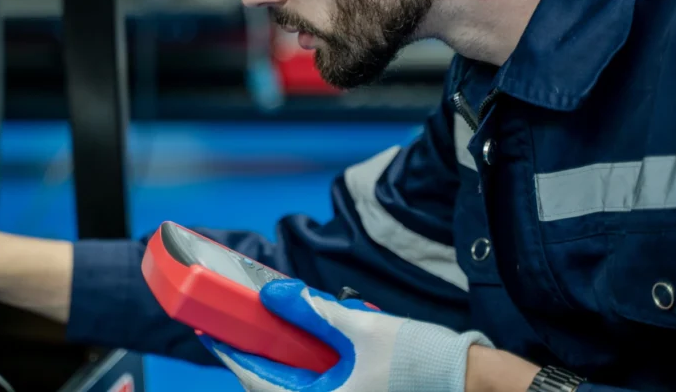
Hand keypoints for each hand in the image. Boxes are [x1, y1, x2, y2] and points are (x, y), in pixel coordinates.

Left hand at [202, 279, 491, 391]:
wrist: (467, 378)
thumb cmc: (418, 358)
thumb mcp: (359, 328)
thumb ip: (312, 310)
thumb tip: (272, 292)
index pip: (260, 382)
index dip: (231, 356)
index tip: (209, 334)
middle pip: (272, 386)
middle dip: (252, 356)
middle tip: (234, 326)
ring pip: (294, 386)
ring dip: (277, 359)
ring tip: (263, 328)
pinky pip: (315, 384)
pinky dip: (302, 363)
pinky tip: (301, 338)